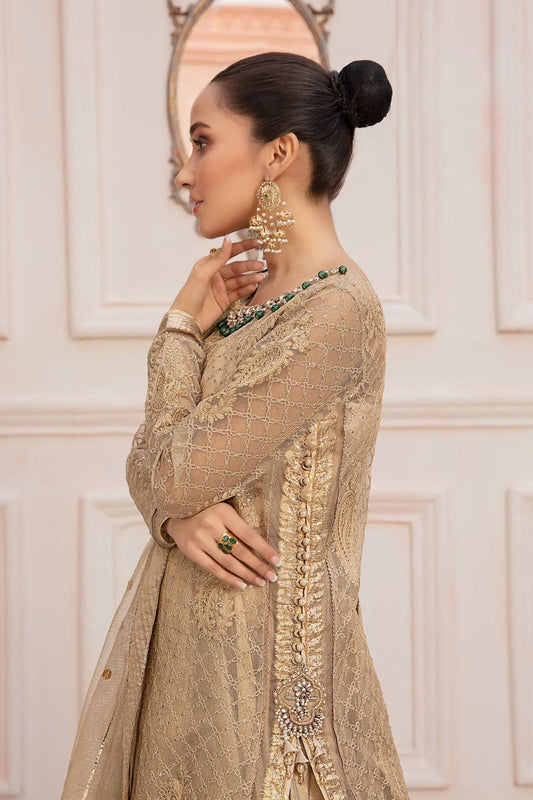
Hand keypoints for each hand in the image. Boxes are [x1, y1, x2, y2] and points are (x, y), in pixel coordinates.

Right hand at [163, 502, 280, 588]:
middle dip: (259, 565)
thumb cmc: (208, 511)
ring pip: (228, 562)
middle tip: (272, 576)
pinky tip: (242, 584)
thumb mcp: (224, 510)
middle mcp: (211, 525)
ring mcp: (200, 540)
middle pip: (240, 551)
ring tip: (261, 581)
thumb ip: (239, 525)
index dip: (264, 549)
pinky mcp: (191, 552)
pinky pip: (213, 568)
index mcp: (224, 513)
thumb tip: (263, 549)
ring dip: (247, 574)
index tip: (277, 560)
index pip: (249, 535)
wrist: (176, 511)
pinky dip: (229, 578)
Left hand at [169, 237, 264, 333]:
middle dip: (249, 266)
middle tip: (260, 265)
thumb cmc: (188, 297)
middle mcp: (215, 276)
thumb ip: (217, 259)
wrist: (187, 320)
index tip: (256, 243)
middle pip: (236, 268)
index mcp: (207, 266)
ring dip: (250, 278)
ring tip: (260, 277)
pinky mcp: (224, 301)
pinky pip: (238, 293)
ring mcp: (220, 289)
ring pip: (239, 280)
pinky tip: (253, 286)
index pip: (227, 253)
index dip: (242, 247)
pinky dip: (246, 289)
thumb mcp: (202, 274)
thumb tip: (227, 241)